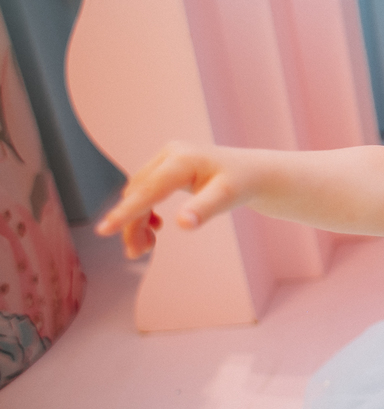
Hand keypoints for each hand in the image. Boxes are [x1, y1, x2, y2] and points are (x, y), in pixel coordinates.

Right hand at [95, 143, 252, 258]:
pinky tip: (154, 228)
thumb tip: (183, 224)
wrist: (253, 172)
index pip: (147, 189)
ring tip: (145, 247)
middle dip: (133, 224)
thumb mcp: (227, 197)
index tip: (104, 230)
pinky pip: (146, 190)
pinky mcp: (167, 166)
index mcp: (182, 160)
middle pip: (139, 194)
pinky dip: (145, 211)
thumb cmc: (242, 183)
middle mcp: (170, 154)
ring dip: (137, 221)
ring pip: (139, 193)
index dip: (126, 212)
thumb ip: (204, 209)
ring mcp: (167, 158)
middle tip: (137, 254)